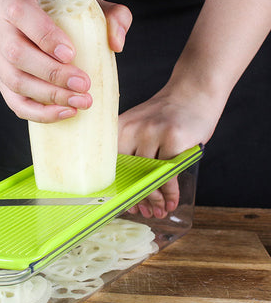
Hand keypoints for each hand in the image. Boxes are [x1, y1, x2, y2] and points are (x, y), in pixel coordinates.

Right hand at [0, 0, 131, 121]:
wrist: (38, 22)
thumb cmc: (63, 14)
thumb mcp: (90, 4)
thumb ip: (112, 15)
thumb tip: (116, 43)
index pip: (21, 14)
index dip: (45, 36)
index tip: (72, 55)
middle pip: (16, 55)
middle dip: (52, 74)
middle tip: (84, 85)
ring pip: (15, 82)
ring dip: (49, 97)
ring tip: (80, 102)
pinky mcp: (0, 81)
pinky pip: (15, 103)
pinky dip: (40, 113)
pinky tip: (65, 112)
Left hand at [118, 79, 222, 217]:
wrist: (193, 90)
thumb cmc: (165, 115)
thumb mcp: (140, 127)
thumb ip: (133, 153)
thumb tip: (133, 193)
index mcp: (119, 128)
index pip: (110, 166)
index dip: (116, 190)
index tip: (122, 205)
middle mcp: (132, 130)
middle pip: (129, 175)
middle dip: (136, 198)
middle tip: (143, 212)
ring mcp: (153, 133)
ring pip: (149, 177)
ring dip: (154, 200)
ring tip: (158, 211)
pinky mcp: (174, 138)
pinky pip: (169, 175)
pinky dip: (170, 193)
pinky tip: (170, 202)